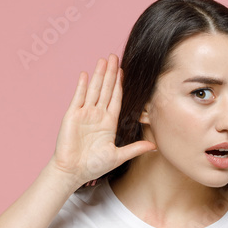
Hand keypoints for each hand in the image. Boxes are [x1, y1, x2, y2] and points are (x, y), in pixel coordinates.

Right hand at [49, 54, 155, 185]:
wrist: (73, 172)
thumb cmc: (93, 166)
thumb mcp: (118, 156)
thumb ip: (135, 148)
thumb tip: (155, 147)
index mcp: (109, 123)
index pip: (116, 98)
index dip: (120, 85)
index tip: (125, 71)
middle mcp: (97, 115)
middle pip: (106, 90)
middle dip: (111, 73)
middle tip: (115, 56)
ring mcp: (84, 114)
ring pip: (94, 90)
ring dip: (99, 75)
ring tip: (103, 60)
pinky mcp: (72, 116)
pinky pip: (78, 97)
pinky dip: (82, 86)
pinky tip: (86, 74)